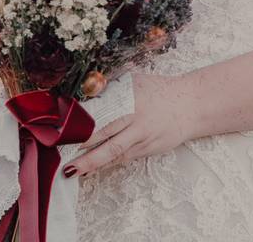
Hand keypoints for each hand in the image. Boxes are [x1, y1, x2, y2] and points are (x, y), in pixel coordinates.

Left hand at [62, 72, 197, 177]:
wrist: (192, 105)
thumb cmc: (161, 90)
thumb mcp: (136, 81)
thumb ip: (113, 84)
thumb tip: (88, 85)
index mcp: (131, 99)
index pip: (102, 112)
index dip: (82, 123)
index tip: (62, 129)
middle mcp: (137, 119)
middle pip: (106, 136)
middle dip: (82, 148)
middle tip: (60, 155)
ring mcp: (143, 137)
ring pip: (114, 152)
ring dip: (92, 162)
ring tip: (71, 170)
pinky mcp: (148, 150)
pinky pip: (123, 158)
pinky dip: (106, 164)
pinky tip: (90, 169)